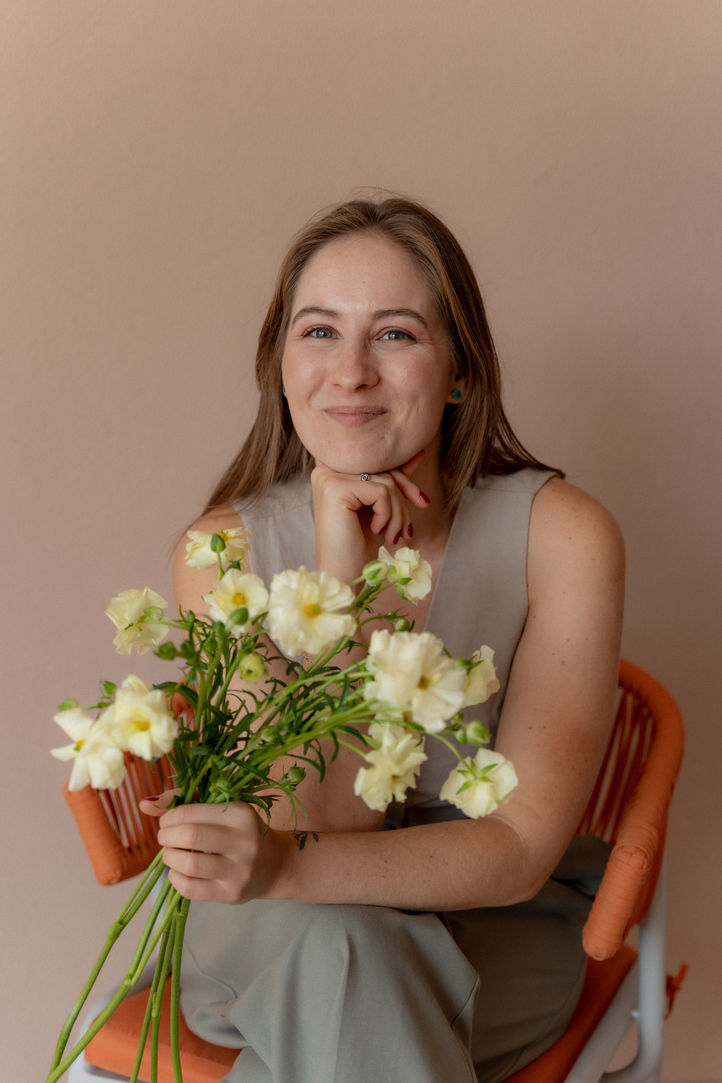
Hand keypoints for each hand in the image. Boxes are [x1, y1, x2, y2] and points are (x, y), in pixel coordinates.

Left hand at [140, 792, 287, 903]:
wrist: (275, 865)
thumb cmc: (240, 830)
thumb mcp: (222, 809)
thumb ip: (184, 801)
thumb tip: (144, 804)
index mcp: (241, 814)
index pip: (190, 813)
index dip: (168, 817)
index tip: (167, 822)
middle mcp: (243, 841)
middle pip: (190, 836)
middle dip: (166, 836)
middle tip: (165, 838)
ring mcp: (238, 871)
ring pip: (189, 864)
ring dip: (169, 858)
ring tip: (171, 854)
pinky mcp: (230, 894)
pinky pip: (190, 888)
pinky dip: (175, 878)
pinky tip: (179, 871)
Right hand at [311, 452, 430, 582]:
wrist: (344, 575)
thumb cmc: (359, 544)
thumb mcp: (379, 507)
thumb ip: (391, 479)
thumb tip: (418, 453)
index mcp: (333, 471)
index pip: (376, 463)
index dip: (402, 478)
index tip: (421, 498)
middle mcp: (326, 470)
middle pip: (383, 469)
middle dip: (404, 499)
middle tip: (408, 529)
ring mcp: (329, 478)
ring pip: (385, 482)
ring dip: (398, 513)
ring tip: (392, 535)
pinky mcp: (335, 489)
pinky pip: (381, 492)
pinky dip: (388, 515)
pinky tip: (378, 531)